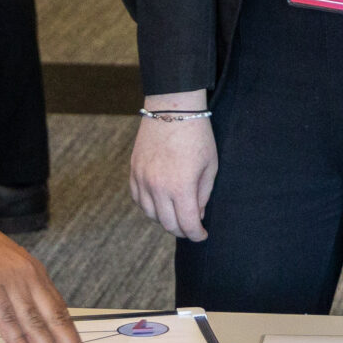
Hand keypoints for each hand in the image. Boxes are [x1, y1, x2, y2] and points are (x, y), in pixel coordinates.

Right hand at [0, 214, 94, 342]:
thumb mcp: (3, 267)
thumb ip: (16, 292)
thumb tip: (24, 322)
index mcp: (33, 272)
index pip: (60, 310)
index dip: (72, 336)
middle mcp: (27, 277)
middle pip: (55, 318)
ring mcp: (9, 282)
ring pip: (34, 322)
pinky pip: (6, 318)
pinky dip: (17, 340)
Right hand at [129, 94, 215, 241]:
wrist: (172, 107)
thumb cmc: (197, 135)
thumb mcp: (209, 166)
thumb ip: (203, 194)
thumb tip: (197, 214)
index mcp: (180, 187)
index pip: (187, 224)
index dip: (197, 234)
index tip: (202, 235)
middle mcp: (158, 187)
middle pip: (168, 224)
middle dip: (182, 230)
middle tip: (191, 227)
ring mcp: (142, 179)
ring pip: (150, 214)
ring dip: (164, 219)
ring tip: (176, 215)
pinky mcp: (133, 170)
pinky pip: (138, 199)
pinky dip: (148, 206)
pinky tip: (159, 203)